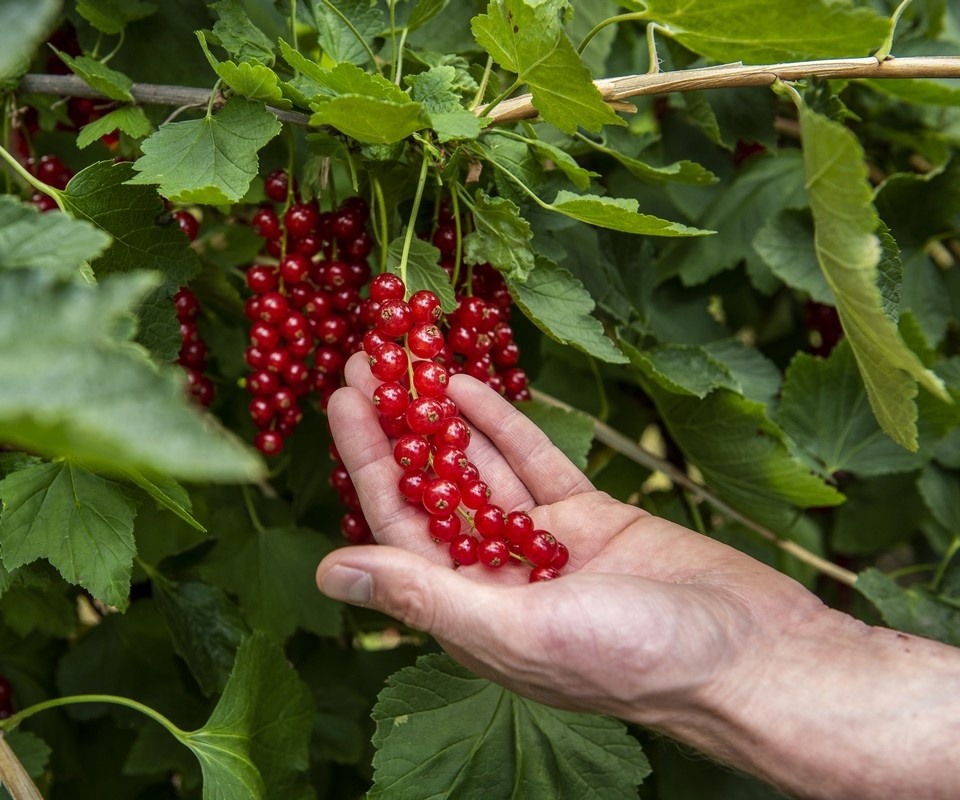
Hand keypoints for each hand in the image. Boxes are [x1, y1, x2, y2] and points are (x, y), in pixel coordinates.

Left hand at [317, 352, 827, 723]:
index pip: (397, 525)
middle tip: (366, 362)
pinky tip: (469, 387)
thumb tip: (328, 573)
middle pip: (432, 490)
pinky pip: (535, 465)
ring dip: (444, 419)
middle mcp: (496, 576)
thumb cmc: (632, 661)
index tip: (344, 400)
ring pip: (480, 470)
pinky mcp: (591, 519)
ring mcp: (543, 546)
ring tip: (409, 360)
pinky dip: (503, 427)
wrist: (752, 658)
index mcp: (467, 611)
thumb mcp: (515, 628)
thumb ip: (422, 595)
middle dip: (398, 429)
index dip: (368, 461)